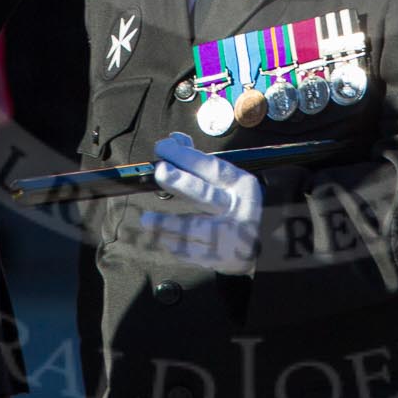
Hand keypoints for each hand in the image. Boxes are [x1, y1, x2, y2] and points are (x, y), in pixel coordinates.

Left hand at [137, 134, 263, 275]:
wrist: (250, 247)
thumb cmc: (229, 205)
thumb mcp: (224, 181)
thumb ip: (198, 162)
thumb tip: (173, 140)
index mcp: (240, 185)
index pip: (212, 168)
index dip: (187, 157)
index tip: (164, 148)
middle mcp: (238, 209)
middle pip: (206, 195)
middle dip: (181, 182)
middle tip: (161, 171)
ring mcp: (230, 236)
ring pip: (194, 228)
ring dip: (167, 224)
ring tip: (147, 220)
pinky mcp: (218, 257)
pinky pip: (190, 250)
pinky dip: (172, 243)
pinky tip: (161, 237)